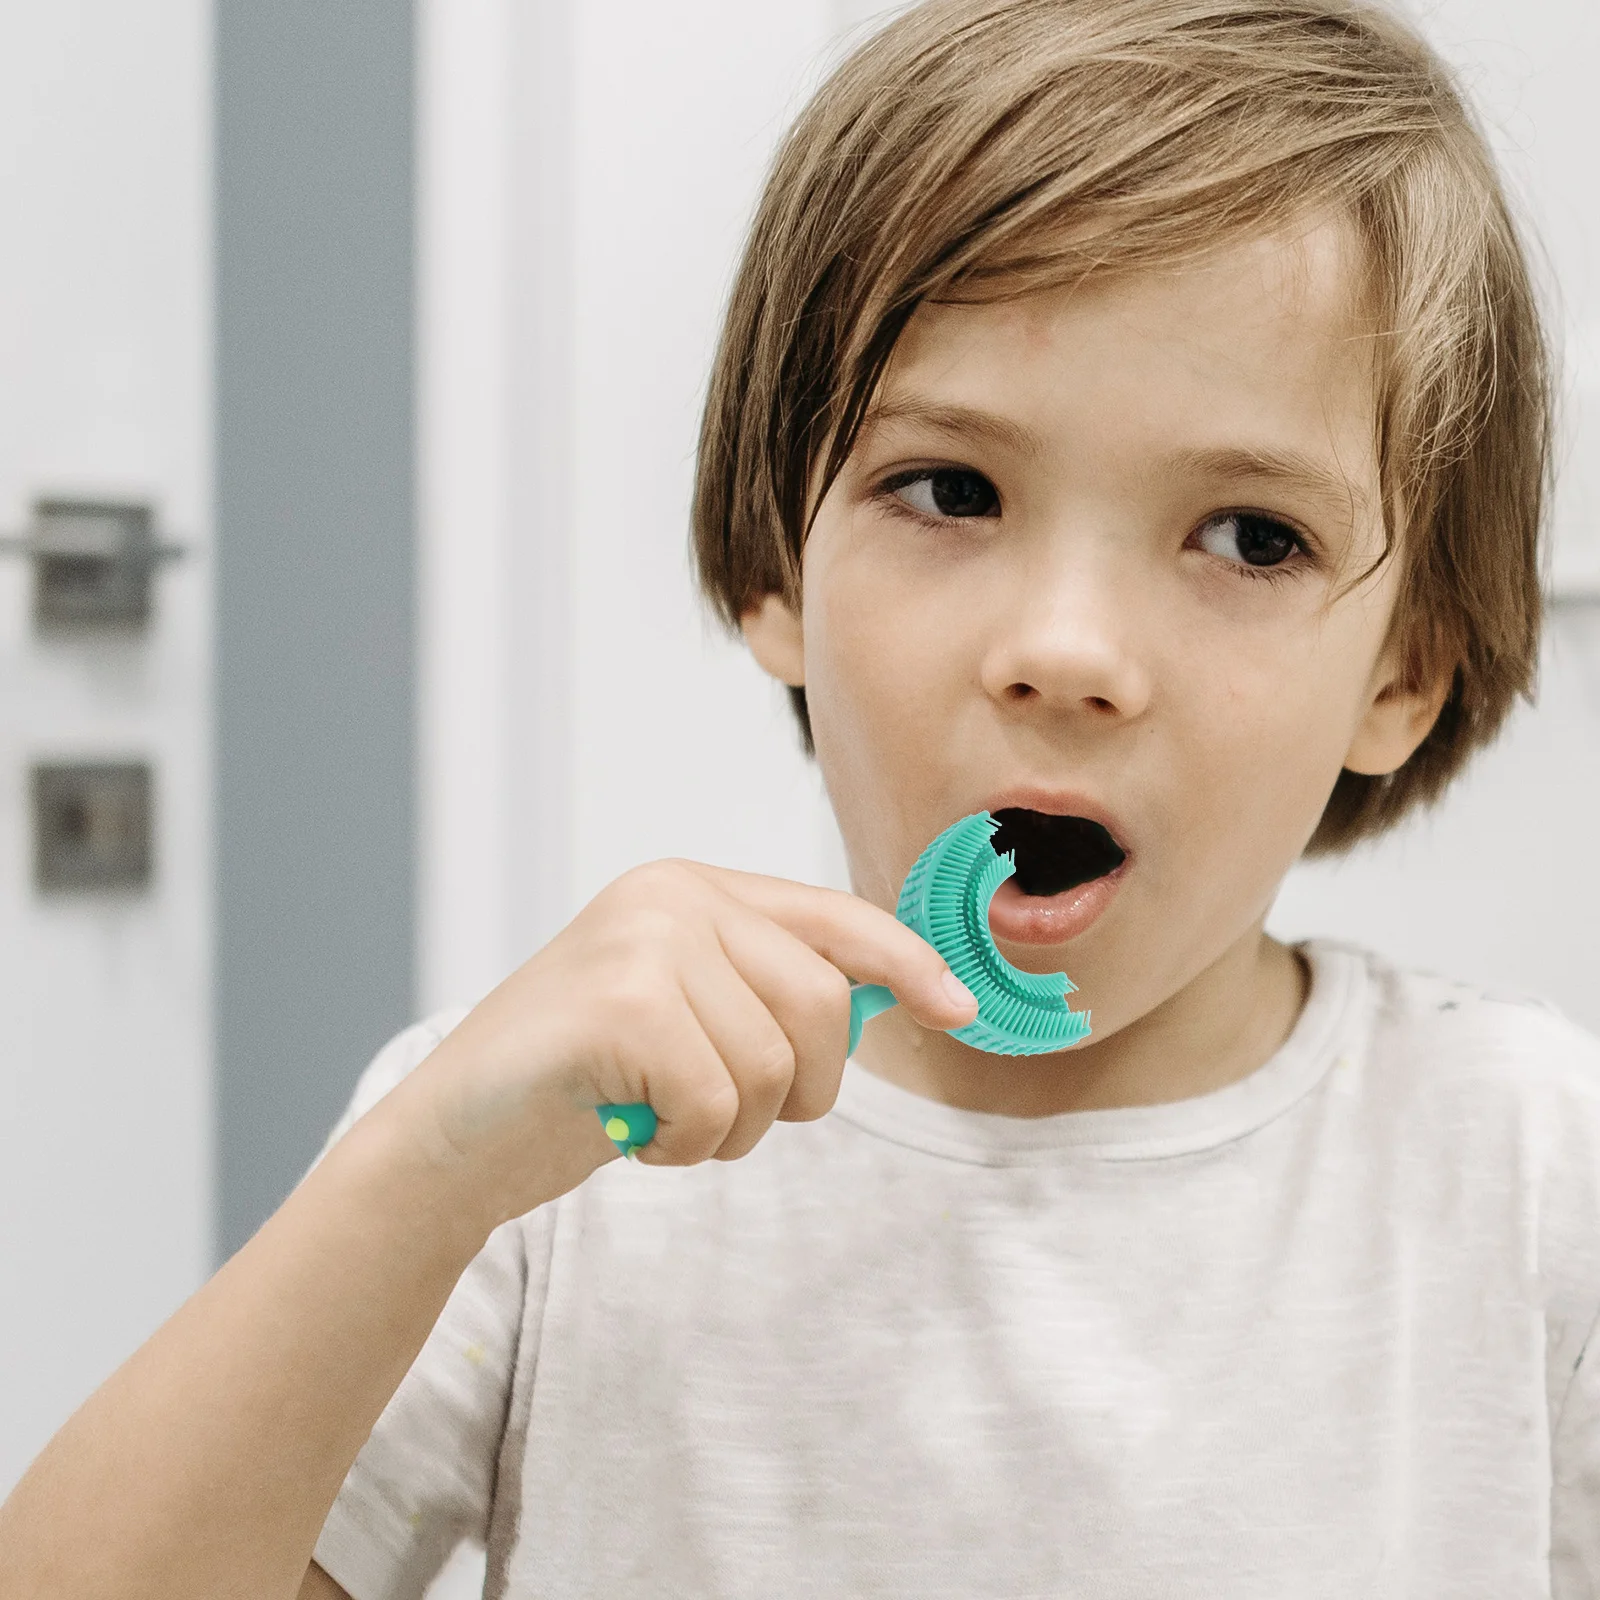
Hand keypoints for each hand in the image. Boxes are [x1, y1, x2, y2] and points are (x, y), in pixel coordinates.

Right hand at [388, 860, 978, 1228]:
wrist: (453, 1135)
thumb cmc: (583, 1081)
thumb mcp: (689, 1014)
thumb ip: (772, 990)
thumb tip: (903, 998)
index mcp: (693, 888)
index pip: (833, 917)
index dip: (908, 963)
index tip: (960, 1008)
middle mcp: (672, 897)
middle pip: (825, 1004)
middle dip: (799, 1088)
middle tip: (723, 1113)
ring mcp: (643, 942)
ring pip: (777, 1064)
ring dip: (732, 1125)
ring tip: (662, 1115)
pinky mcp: (618, 1005)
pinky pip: (719, 1101)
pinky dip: (687, 1144)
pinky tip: (633, 1131)